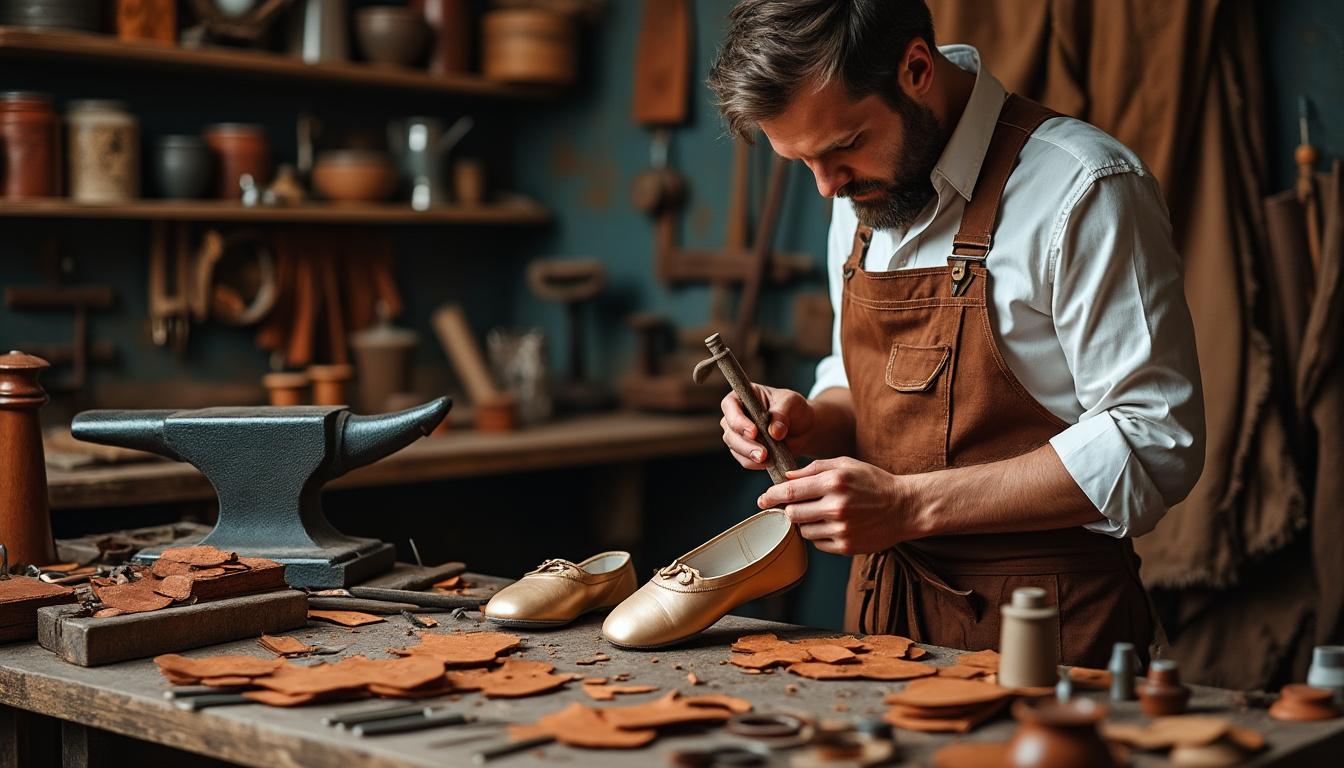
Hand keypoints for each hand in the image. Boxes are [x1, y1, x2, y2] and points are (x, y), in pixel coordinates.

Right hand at [719, 385, 814, 470]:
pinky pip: (744, 460)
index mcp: (742, 396)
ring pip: (734, 447)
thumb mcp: (792, 403)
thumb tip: (774, 432)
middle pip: (729, 431)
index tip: (754, 432)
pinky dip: (755, 463)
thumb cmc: (795, 409)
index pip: (730, 405)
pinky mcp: (745, 451)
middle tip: (762, 453)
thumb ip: (782, 414)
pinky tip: (769, 462)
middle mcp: (736, 415)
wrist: (804, 429)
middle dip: (745, 444)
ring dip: (749, 455)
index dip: (738, 420)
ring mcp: (738, 434)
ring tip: (767, 459)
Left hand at [756, 457, 923, 555]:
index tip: (762, 499)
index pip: (791, 492)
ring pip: (804, 530)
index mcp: (834, 482)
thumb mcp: (845, 464)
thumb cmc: (873, 482)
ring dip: (806, 523)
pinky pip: (818, 544)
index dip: (771, 496)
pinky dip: (820, 535)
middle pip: (792, 514)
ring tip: (823, 514)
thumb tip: (785, 477)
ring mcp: (841, 529)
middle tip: (796, 506)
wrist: (905, 507)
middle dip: (790, 510)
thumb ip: (813, 468)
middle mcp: (836, 507)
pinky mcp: (846, 546)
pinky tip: (835, 525)